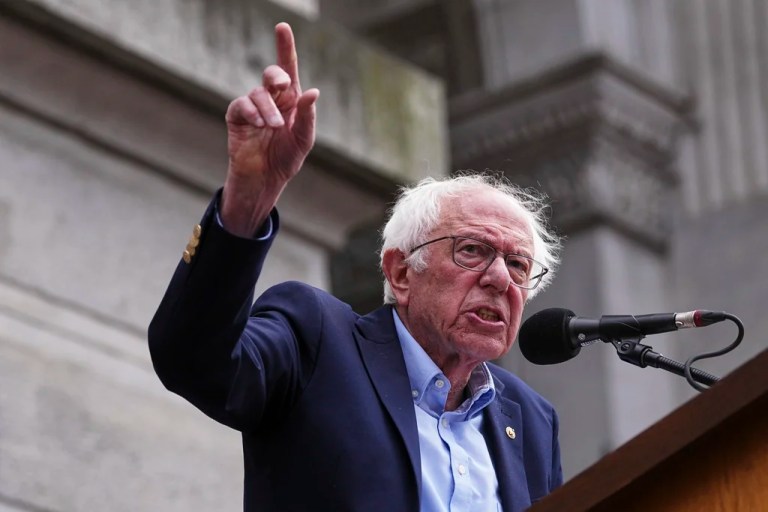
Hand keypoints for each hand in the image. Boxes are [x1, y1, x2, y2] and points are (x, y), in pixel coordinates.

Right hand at [221, 22, 318, 236]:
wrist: (265, 180)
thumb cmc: (286, 159)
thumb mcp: (303, 139)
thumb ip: (307, 116)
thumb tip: (313, 92)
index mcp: (291, 101)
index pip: (288, 69)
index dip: (285, 47)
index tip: (282, 27)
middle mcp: (272, 99)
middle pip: (272, 74)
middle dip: (277, 75)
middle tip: (282, 85)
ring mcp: (253, 108)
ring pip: (258, 93)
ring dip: (268, 108)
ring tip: (274, 126)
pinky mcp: (237, 118)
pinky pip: (241, 105)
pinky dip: (251, 112)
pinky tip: (259, 124)